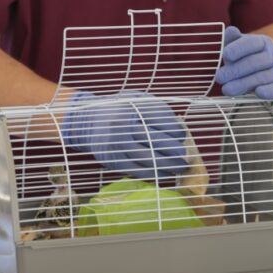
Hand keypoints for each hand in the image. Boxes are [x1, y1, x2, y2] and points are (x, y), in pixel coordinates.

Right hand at [61, 91, 187, 180]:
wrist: (86, 118)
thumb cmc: (118, 108)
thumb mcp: (136, 99)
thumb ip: (156, 110)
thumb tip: (180, 131)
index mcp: (132, 107)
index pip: (162, 120)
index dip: (176, 131)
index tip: (183, 137)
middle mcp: (124, 125)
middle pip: (157, 141)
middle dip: (176, 152)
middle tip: (186, 158)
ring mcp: (117, 144)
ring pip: (148, 159)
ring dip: (167, 166)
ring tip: (179, 169)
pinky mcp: (112, 159)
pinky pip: (136, 170)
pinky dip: (152, 174)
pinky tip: (163, 173)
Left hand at [215, 26, 272, 100]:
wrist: (263, 78)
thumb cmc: (244, 60)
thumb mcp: (237, 49)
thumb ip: (232, 40)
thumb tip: (230, 31)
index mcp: (263, 42)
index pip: (252, 43)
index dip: (238, 48)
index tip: (226, 55)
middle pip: (256, 62)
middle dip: (236, 70)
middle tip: (220, 77)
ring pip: (262, 77)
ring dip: (243, 83)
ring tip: (226, 89)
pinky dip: (268, 91)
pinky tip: (258, 92)